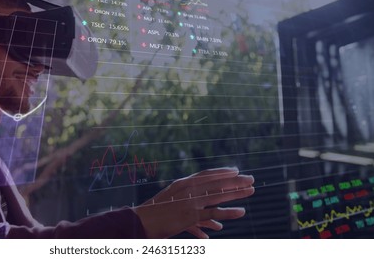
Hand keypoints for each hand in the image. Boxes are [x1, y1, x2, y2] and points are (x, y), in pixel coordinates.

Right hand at [134, 167, 254, 237]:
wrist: (141, 221)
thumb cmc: (155, 212)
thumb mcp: (171, 199)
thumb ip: (185, 198)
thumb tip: (195, 200)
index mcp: (183, 183)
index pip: (207, 174)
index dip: (223, 172)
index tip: (236, 171)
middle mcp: (188, 189)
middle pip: (217, 182)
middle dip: (235, 180)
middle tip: (251, 179)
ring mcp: (190, 201)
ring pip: (219, 195)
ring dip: (237, 192)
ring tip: (251, 190)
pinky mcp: (190, 215)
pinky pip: (214, 213)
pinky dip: (228, 212)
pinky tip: (241, 211)